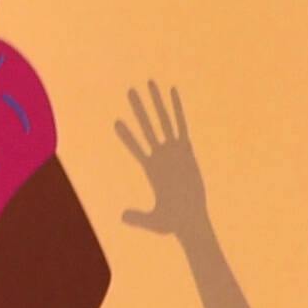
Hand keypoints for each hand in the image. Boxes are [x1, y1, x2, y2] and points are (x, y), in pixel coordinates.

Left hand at [116, 79, 214, 242]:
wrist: (192, 221)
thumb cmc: (172, 222)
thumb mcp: (153, 221)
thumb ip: (138, 218)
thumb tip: (121, 217)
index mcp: (151, 169)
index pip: (135, 148)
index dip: (126, 136)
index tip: (115, 122)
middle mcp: (161, 156)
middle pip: (147, 127)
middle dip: (139, 109)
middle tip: (130, 90)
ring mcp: (174, 152)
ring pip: (164, 122)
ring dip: (157, 103)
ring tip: (150, 84)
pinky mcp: (188, 152)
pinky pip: (182, 126)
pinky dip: (177, 110)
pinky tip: (173, 93)